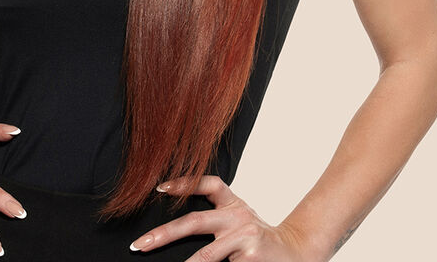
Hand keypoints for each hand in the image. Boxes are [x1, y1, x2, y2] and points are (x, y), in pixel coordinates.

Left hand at [128, 175, 315, 261]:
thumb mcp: (239, 218)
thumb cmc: (259, 239)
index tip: (159, 188)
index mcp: (232, 203)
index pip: (206, 184)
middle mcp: (237, 216)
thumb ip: (216, 216)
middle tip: (140, 245)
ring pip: (206, 255)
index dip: (183, 183)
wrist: (296, 252)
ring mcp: (244, 237)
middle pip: (194, 221)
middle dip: (163, 234)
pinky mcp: (250, 257)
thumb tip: (173, 227)